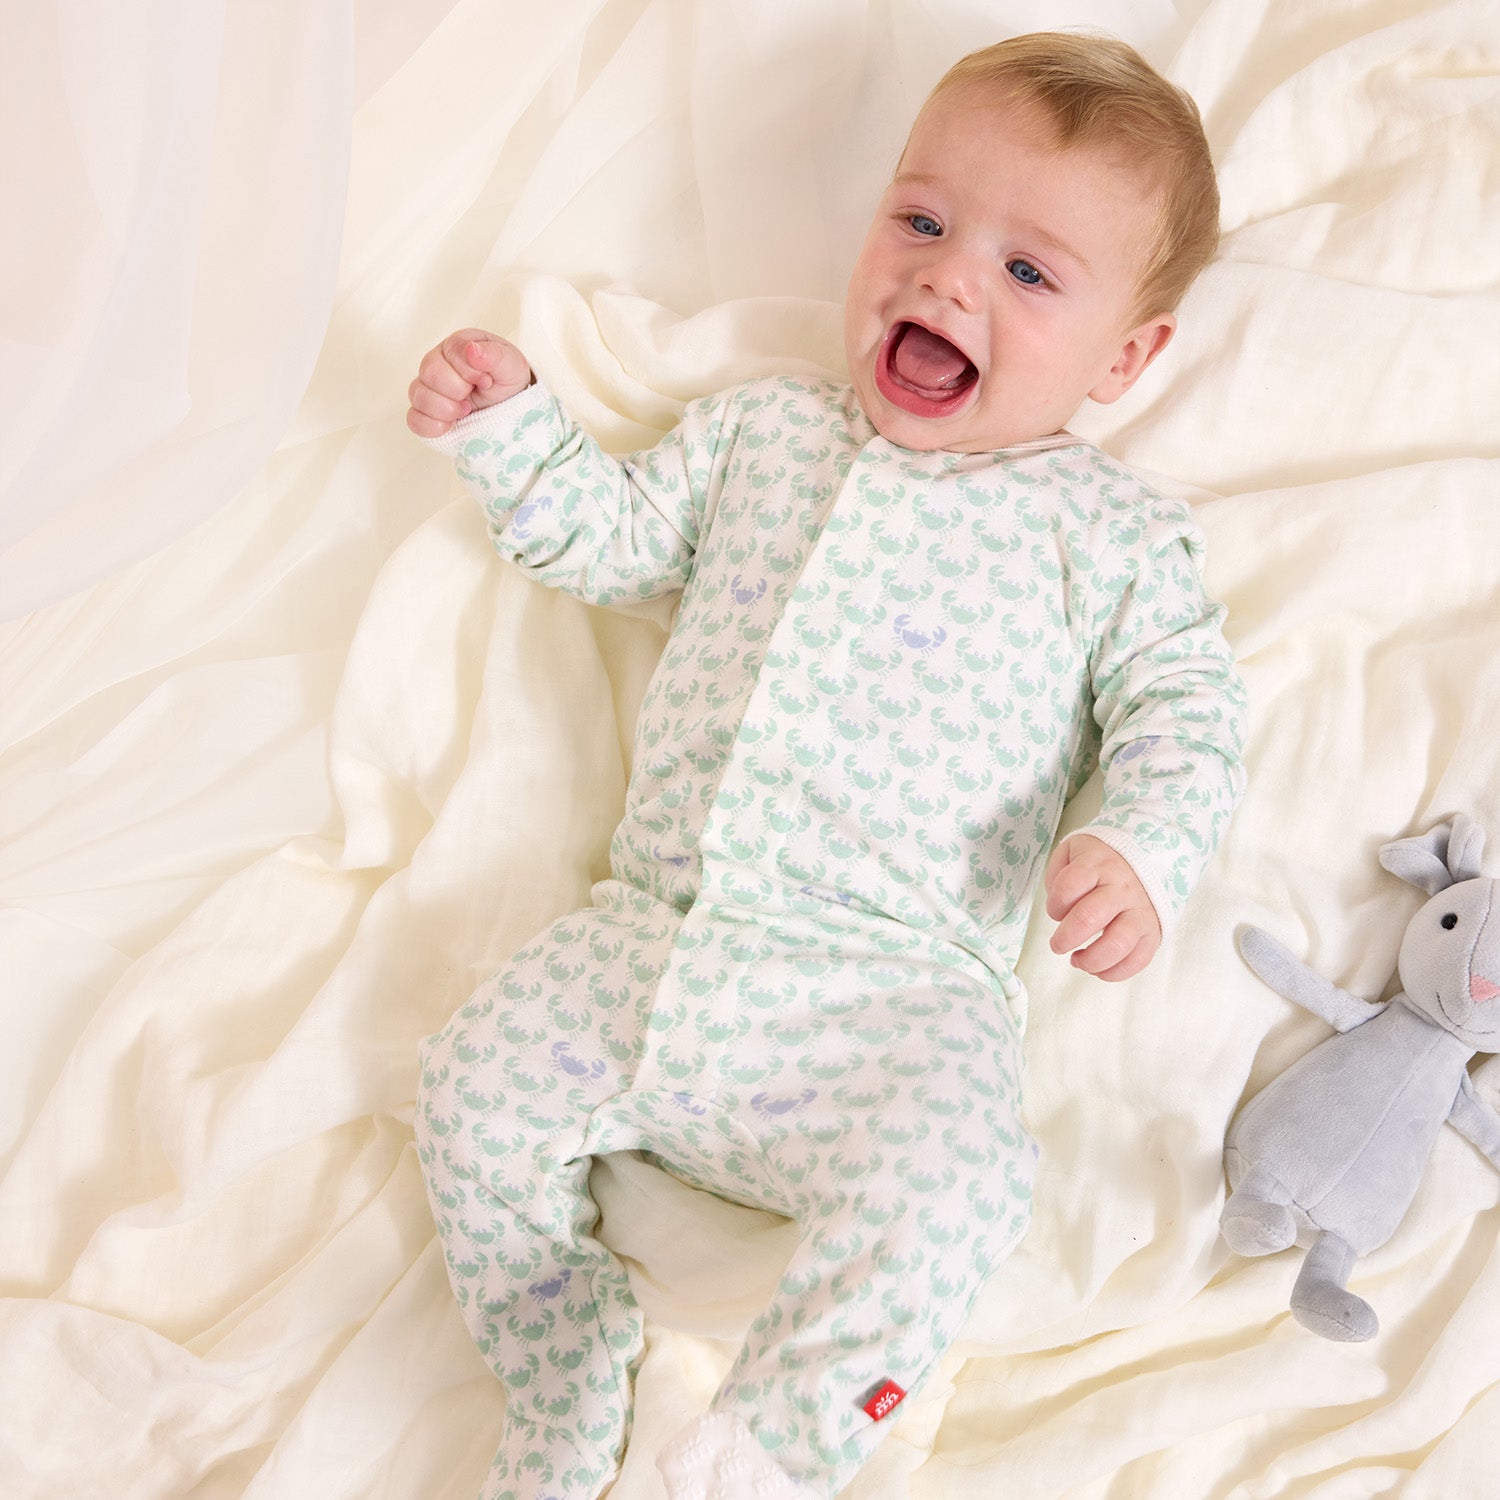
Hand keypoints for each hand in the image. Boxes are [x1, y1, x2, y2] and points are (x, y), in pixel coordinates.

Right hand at [406, 329, 533, 437]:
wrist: (512, 407)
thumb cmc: (507, 381)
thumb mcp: (511, 365)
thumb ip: (493, 355)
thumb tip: (473, 350)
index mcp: (457, 346)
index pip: (450, 352)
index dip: (469, 371)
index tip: (486, 380)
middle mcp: (438, 363)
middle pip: (430, 373)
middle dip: (457, 390)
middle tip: (474, 394)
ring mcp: (429, 388)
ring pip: (418, 396)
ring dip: (446, 409)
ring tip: (466, 410)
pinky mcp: (426, 413)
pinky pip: (414, 420)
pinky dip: (433, 426)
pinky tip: (451, 424)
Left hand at [1044, 834, 1161, 981]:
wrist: (1150, 858)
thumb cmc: (1103, 861)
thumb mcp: (1074, 850)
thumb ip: (1057, 874)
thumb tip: (1057, 908)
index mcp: (1098, 865)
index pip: (1068, 887)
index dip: (1054, 904)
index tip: (1055, 910)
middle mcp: (1122, 888)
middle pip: (1089, 917)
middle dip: (1065, 938)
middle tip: (1057, 944)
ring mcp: (1140, 911)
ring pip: (1117, 944)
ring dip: (1090, 960)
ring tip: (1077, 959)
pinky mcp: (1153, 932)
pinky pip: (1138, 960)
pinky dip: (1113, 973)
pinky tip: (1097, 968)